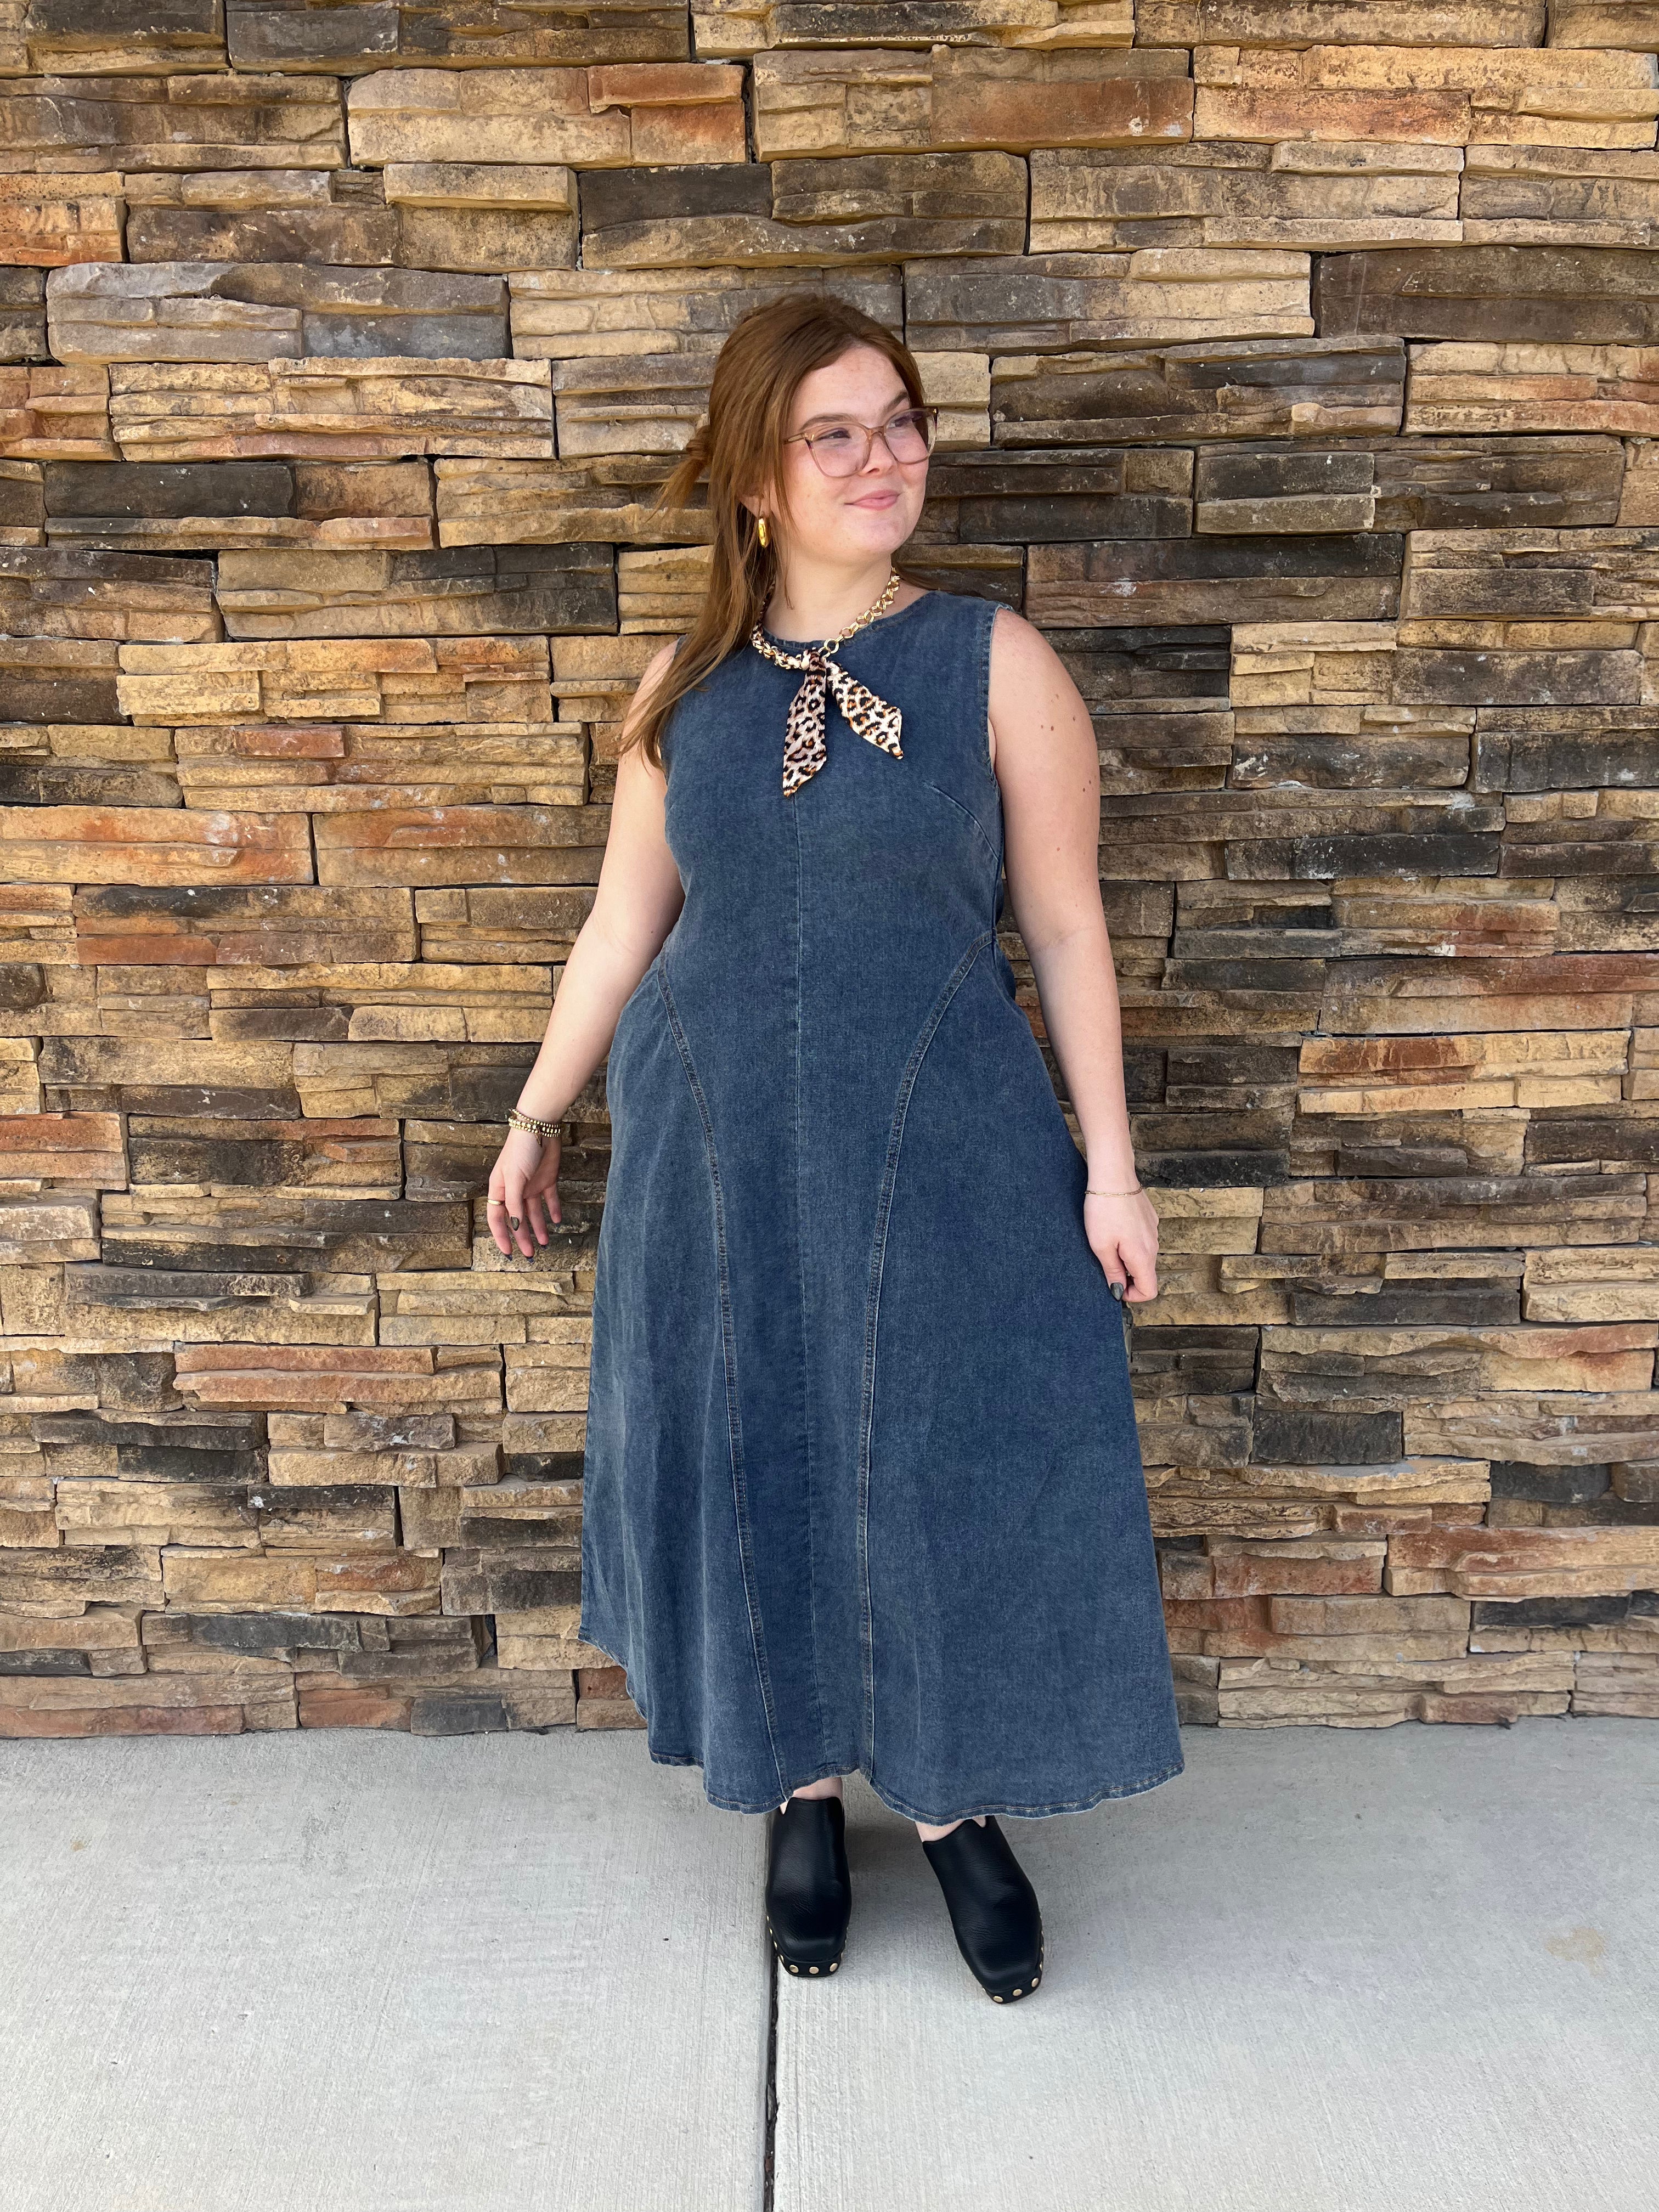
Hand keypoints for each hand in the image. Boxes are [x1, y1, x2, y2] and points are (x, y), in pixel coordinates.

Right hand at [486, 1125, 561, 1257]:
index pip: (497, 1218)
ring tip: (545, 1243)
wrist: (540, 1127)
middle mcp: (514, 1190)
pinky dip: (553, 1210)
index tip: (509, 1253)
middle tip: (531, 1254)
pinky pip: (550, 1199)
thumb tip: (516, 1226)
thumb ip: (514, 1203)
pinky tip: (557, 1221)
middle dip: (523, 1237)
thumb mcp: (514, 1179)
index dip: (502, 1236)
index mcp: (500, 1189)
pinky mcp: (547, 1180)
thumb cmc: (520, 1150)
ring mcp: (531, 1186)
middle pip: (517, 1219)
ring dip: (539, 1228)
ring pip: (534, 1212)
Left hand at [1083, 1188, 1157, 1303]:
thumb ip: (1112, 1271)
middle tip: (1105, 1261)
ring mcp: (1153, 1231)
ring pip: (1143, 1256)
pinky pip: (1142, 1239)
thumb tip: (1118, 1291)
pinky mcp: (1149, 1219)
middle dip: (1127, 1275)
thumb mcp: (1101, 1246)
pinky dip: (1130, 1242)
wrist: (1113, 1174)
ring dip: (1127, 1257)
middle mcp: (1153, 1245)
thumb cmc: (1104, 1209)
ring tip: (1107, 1241)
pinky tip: (1114, 1226)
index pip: (1149, 1290)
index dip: (1132, 1295)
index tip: (1114, 1286)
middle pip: (1146, 1273)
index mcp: (1142, 1256)